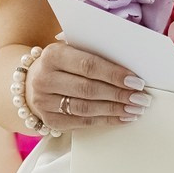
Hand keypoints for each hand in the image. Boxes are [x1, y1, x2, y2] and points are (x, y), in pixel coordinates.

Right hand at [26, 42, 148, 131]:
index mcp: (53, 55)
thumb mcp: (71, 50)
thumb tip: (129, 67)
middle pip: (89, 89)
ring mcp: (44, 102)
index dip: (114, 74)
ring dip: (115, 110)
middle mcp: (45, 79)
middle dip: (119, 95)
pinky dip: (105, 121)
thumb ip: (94, 53)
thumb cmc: (62, 63)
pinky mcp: (50, 120)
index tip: (136, 81)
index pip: (88, 65)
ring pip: (86, 108)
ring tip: (135, 109)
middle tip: (141, 98)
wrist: (31, 82)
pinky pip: (82, 123)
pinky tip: (122, 117)